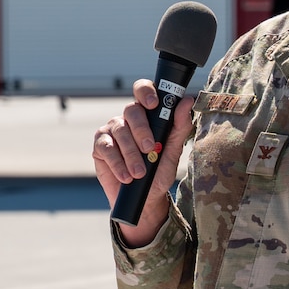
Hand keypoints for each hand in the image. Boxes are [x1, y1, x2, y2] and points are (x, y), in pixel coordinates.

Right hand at [91, 78, 195, 247]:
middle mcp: (128, 118)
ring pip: (119, 131)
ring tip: (140, 173)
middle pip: (131, 111)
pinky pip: (106, 148)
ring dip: (131, 154)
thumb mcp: (173, 150)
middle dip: (141, 131)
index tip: (153, 104)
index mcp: (147, 114)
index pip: (143, 90)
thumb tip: (187, 101)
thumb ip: (180, 126)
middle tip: (149, 149)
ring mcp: (112, 130)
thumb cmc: (159, 171)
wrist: (146, 197)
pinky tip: (126, 175)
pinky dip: (117, 163)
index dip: (146, 92)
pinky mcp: (100, 146)